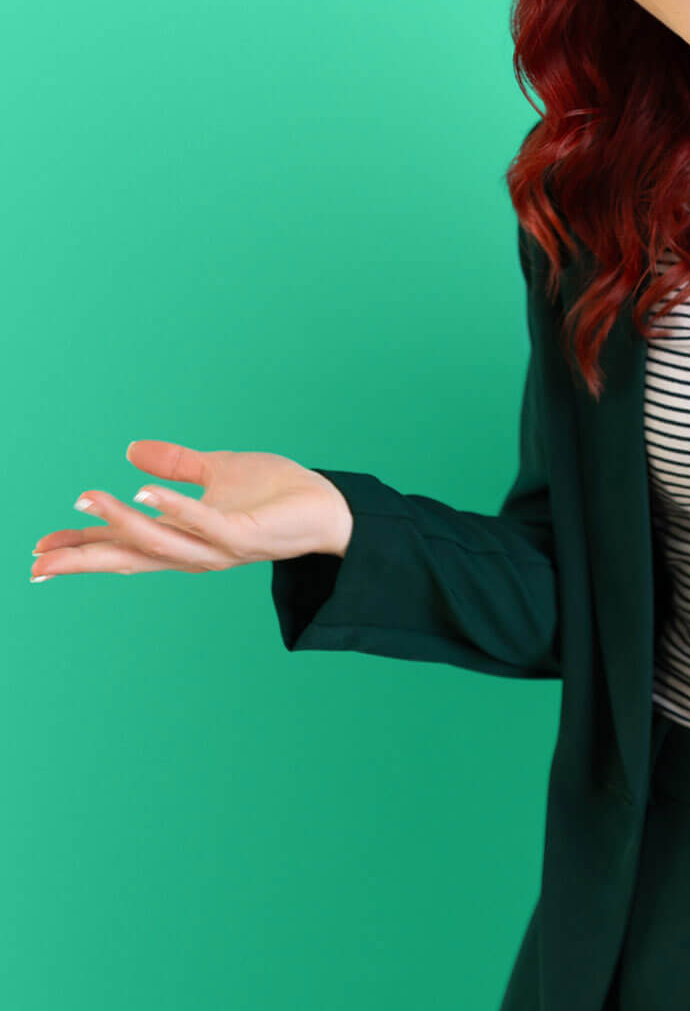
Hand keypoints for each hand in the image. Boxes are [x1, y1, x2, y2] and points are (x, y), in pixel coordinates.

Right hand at [29, 441, 354, 579]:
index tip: (41, 553)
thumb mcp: (217, 470)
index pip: (124, 547)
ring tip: (86, 498)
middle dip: (85, 557)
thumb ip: (175, 465)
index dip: (83, 549)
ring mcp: (218, 547)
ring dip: (119, 522)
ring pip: (160, 540)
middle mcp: (196, 551)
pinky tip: (143, 492)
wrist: (329, 505)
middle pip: (130, 557)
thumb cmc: (277, 493)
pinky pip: (203, 521)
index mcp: (184, 539)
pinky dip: (173, 507)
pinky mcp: (243, 535)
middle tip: (40, 560)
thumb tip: (130, 451)